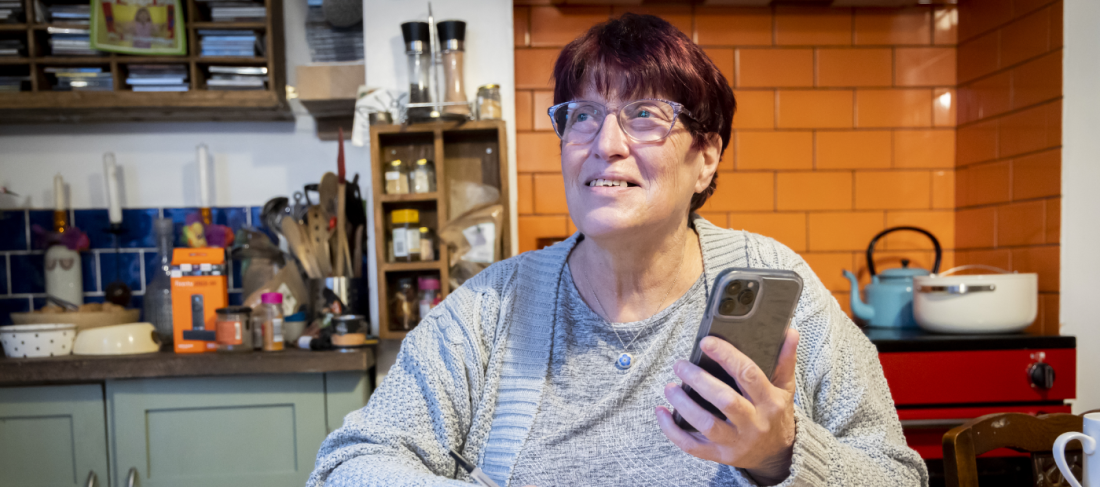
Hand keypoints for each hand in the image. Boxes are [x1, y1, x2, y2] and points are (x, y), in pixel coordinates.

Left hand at [655, 329, 799, 484]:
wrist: (778, 456)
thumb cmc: (776, 415)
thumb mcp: (785, 389)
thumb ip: (785, 360)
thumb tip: (790, 332)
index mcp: (770, 402)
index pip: (748, 374)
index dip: (726, 356)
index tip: (706, 342)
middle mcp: (754, 423)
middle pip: (725, 400)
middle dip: (699, 380)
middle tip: (680, 365)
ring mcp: (736, 442)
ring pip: (706, 424)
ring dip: (684, 405)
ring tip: (670, 387)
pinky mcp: (720, 455)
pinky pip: (692, 446)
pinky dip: (673, 430)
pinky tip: (661, 411)